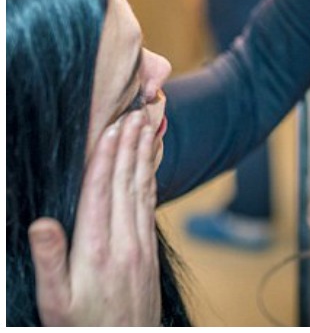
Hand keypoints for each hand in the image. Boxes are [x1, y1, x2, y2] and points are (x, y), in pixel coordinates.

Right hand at [30, 111, 161, 325]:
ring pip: (143, 192)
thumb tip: (42, 222)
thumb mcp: (54, 300)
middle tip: (136, 114)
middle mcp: (123, 243)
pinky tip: (150, 166)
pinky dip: (150, 182)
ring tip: (147, 128)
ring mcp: (140, 247)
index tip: (112, 128)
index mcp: (96, 250)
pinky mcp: (149, 254)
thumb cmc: (81, 326)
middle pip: (126, 184)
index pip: (101, 192)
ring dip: (144, 158)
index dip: (106, 157)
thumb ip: (49, 260)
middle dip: (130, 147)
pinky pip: (150, 208)